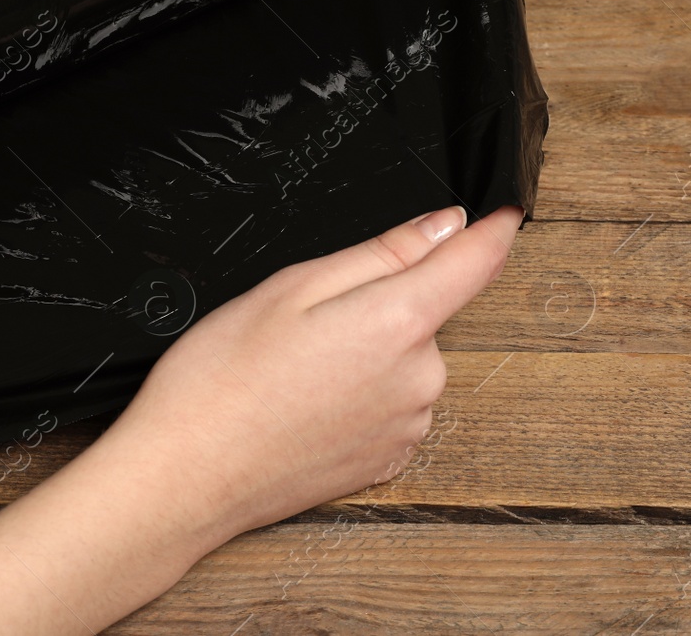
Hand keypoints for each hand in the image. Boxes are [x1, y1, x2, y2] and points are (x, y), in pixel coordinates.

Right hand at [97, 202, 523, 540]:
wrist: (184, 478)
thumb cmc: (221, 381)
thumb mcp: (293, 286)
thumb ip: (383, 253)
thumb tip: (446, 227)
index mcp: (398, 323)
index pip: (475, 263)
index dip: (491, 230)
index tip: (506, 212)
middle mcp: (419, 379)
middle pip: (425, 312)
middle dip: (378, 301)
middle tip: (303, 319)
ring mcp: (407, 425)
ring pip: (405, 359)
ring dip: (366, 352)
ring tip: (292, 369)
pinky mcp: (388, 460)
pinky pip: (391, 404)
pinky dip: (359, 394)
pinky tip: (304, 403)